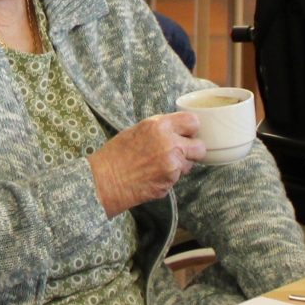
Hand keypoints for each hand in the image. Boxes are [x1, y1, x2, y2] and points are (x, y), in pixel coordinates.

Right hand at [88, 112, 202, 214]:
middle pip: (200, 146)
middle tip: (178, 152)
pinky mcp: (170, 182)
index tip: (185, 134)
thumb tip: (178, 130)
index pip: (193, 122)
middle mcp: (170, 143)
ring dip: (181, 166)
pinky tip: (153, 176)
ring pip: (190, 165)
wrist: (105, 180)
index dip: (190, 130)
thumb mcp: (137, 130)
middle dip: (192, 150)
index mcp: (160, 125)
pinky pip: (178, 178)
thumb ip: (161, 128)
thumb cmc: (116, 154)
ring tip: (159, 166)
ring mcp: (172, 165)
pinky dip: (169, 178)